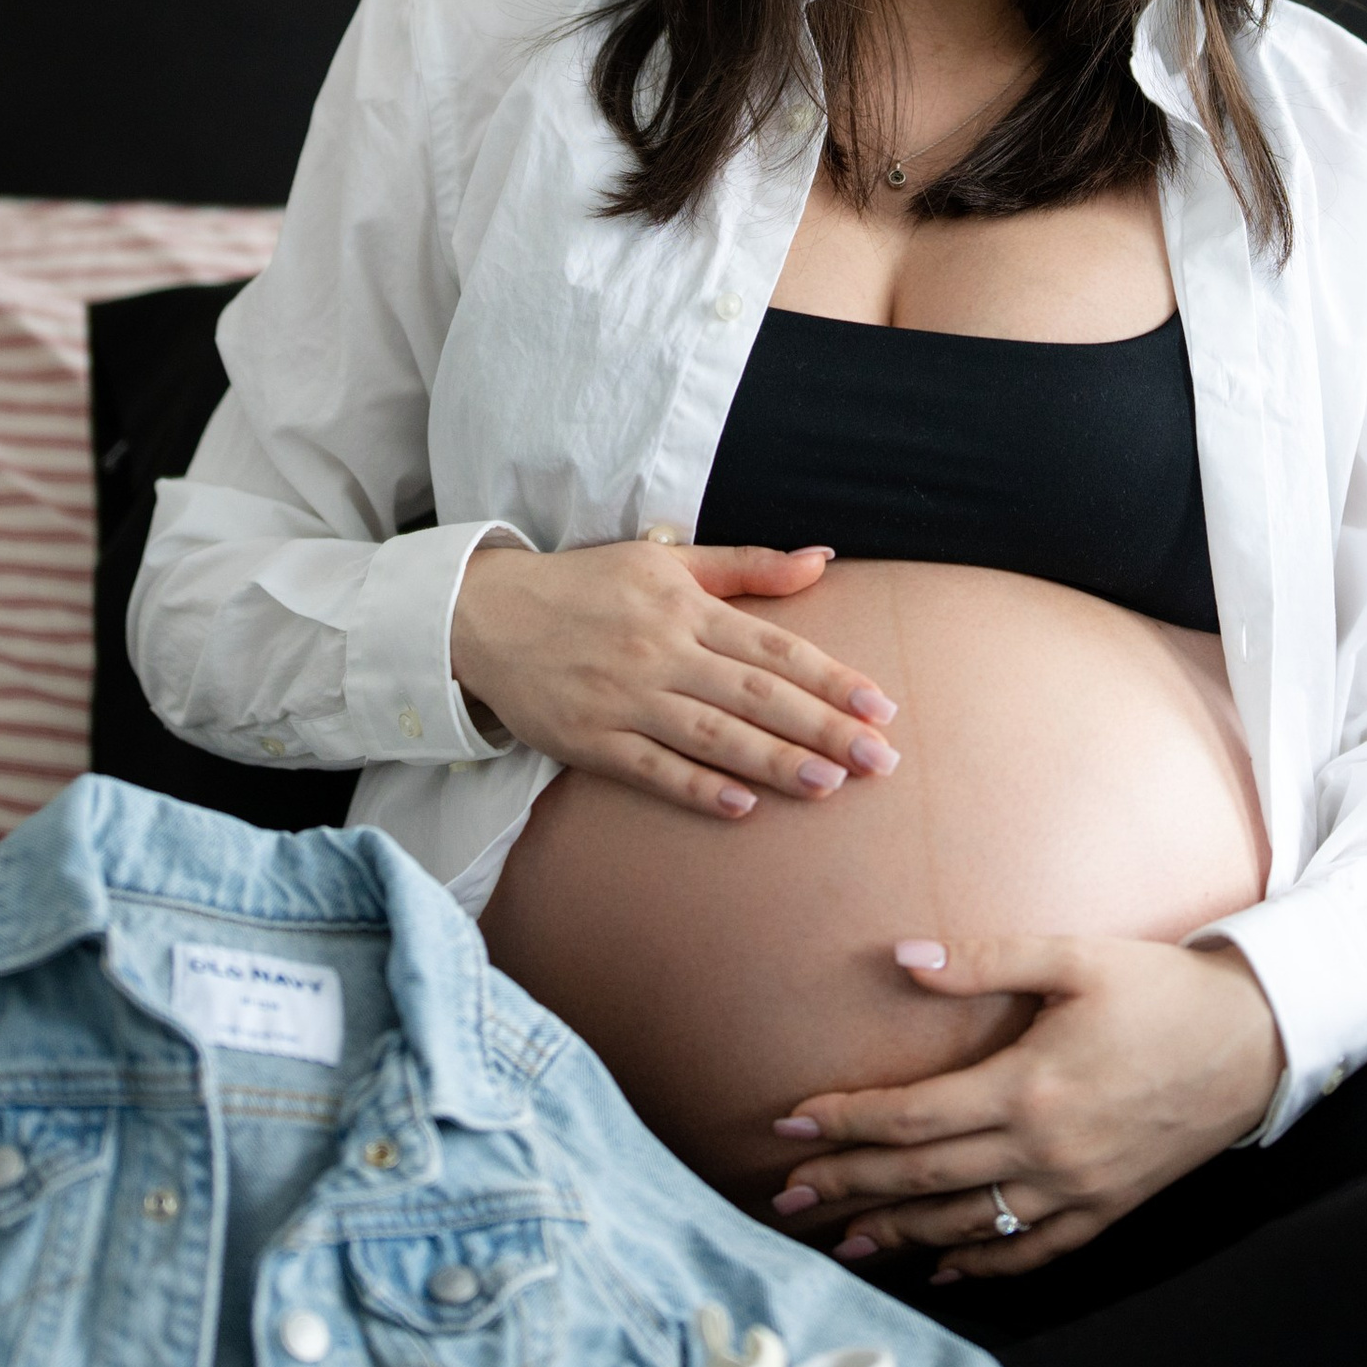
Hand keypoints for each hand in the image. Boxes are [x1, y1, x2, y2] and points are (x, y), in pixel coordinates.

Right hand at [449, 539, 901, 818]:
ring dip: (772, 762)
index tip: (880, 707)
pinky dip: (696, 787)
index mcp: (684, 605)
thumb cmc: (588, 585)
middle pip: (754, 695)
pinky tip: (742, 806)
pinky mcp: (589, 740)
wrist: (486, 613)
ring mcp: (624, 698)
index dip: (831, 678)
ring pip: (711, 735)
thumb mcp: (666, 559)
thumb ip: (747, 566)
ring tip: (827, 785)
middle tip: (879, 760)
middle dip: (822, 728)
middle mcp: (659, 650)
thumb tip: (822, 561)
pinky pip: (651, 769)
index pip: (773, 647)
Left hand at [765, 935, 1284, 1277]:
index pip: (911, 1118)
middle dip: (847, 1185)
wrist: (1254, 1043)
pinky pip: (1030, 1252)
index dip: (845, 1122)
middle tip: (785, 1194)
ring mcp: (1076, 1191)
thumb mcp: (1077, 957)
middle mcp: (1044, 1152)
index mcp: (1028, 1088)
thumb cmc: (1163, 991)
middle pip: (922, 1179)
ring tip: (840, 1235)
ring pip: (966, 1225)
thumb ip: (985, 961)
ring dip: (897, 1232)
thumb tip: (902, 957)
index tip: (790, 1122)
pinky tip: (939, 1263)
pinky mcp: (1106, 1210)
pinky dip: (978, 1262)